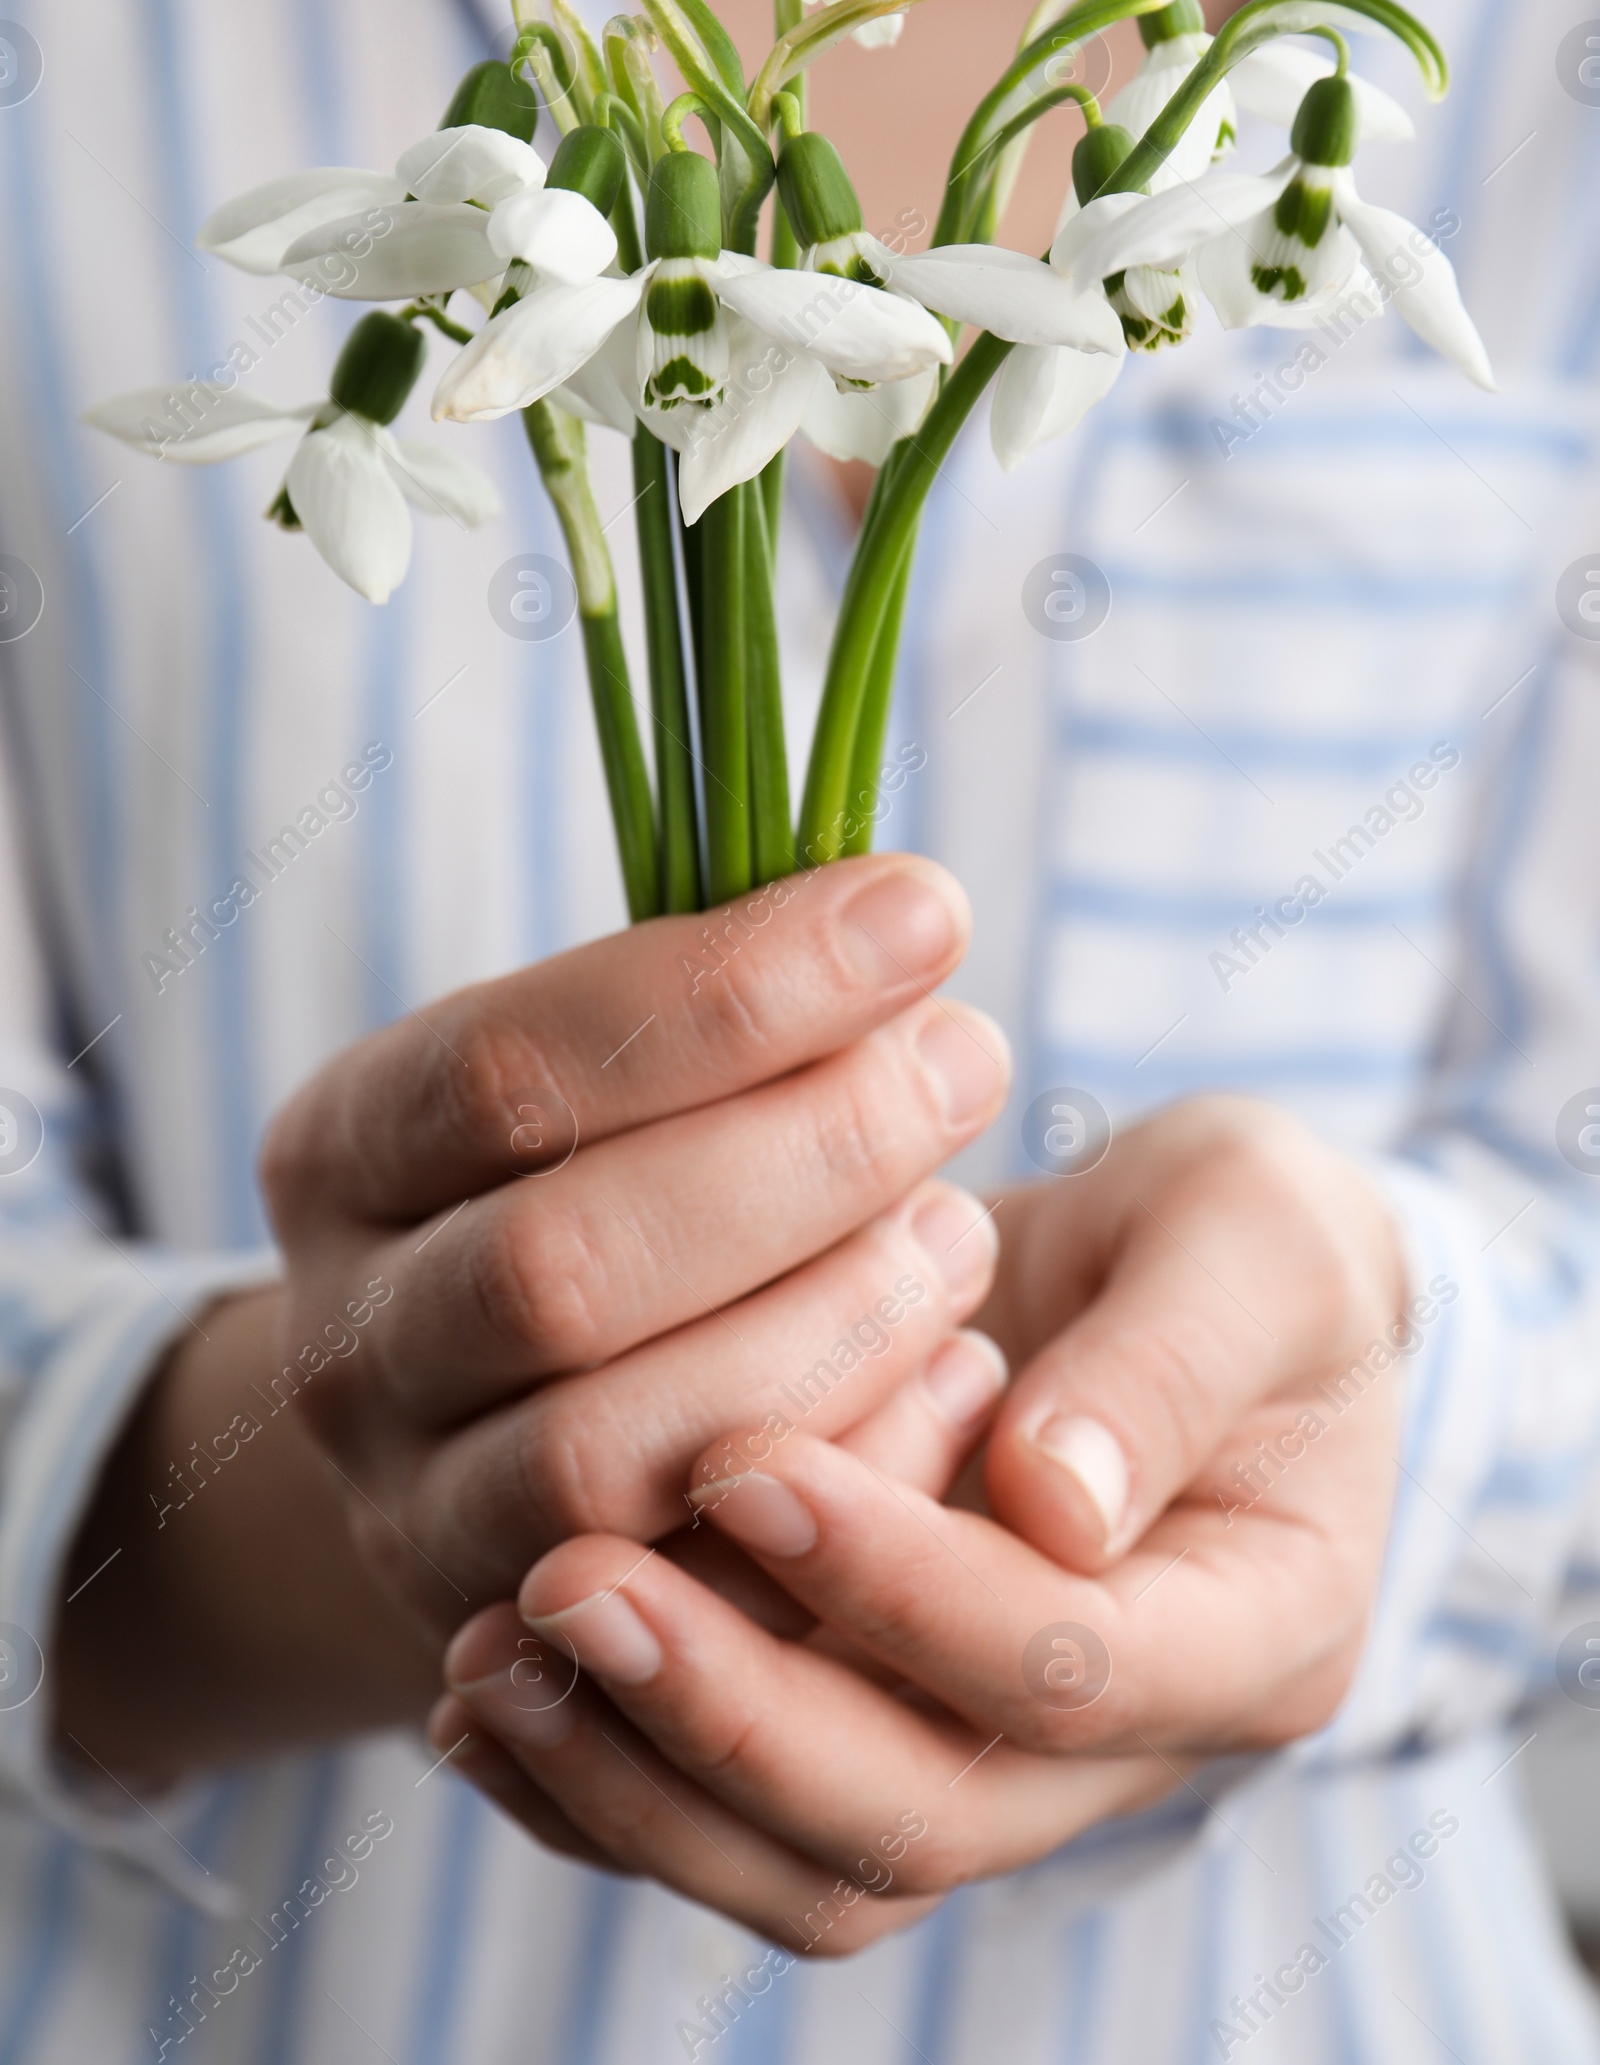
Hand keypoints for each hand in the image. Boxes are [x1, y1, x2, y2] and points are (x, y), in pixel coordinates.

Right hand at [56, 856, 1009, 1774]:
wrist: (498, 1407)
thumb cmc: (606, 1173)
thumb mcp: (607, 1066)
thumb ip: (719, 1004)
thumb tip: (906, 919)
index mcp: (344, 1149)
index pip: (515, 1064)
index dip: (735, 991)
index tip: (925, 916)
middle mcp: (346, 1338)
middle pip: (559, 1269)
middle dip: (802, 1158)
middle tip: (965, 1067)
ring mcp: (416, 1509)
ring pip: (610, 1453)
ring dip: (830, 1331)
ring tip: (961, 1230)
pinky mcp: (527, 1637)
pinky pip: (691, 1597)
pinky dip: (852, 1482)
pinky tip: (962, 1376)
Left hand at [431, 1096, 1408, 1951]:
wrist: (1185, 1274)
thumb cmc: (1240, 1234)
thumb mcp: (1259, 1236)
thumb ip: (1174, 1360)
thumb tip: (1053, 1501)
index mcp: (1255, 1630)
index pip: (1063, 1669)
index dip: (897, 1584)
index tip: (740, 1459)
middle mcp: (1124, 1741)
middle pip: (914, 1814)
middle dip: (728, 1714)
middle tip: (563, 1584)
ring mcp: (995, 1756)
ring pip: (809, 1859)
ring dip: (639, 1776)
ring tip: (493, 1648)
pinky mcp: (883, 1726)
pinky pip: (740, 1821)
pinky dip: (610, 1778)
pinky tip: (483, 1693)